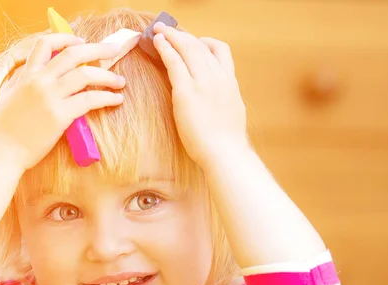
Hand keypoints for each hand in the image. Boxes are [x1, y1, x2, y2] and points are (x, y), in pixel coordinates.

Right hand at [0, 33, 125, 170]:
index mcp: (25, 75)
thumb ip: (21, 83)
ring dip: (108, 76)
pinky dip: (107, 97)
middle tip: (114, 50)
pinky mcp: (60, 116)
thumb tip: (31, 75)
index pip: (45, 44)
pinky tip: (116, 100)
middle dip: (98, 49)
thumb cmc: (1, 131)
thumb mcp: (7, 97)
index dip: (66, 39)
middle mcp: (39, 81)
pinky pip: (90, 100)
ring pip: (86, 74)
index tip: (81, 41)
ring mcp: (50, 97)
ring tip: (120, 81)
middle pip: (73, 54)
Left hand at [152, 24, 248, 167]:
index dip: (204, 41)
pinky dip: (165, 47)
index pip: (220, 50)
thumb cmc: (226, 140)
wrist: (225, 152)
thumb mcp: (231, 111)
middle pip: (200, 45)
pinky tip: (156, 42)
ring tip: (159, 31)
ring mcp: (203, 82)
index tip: (193, 40)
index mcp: (230, 81)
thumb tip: (213, 96)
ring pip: (187, 48)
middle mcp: (218, 76)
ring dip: (172, 36)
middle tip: (168, 29)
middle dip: (183, 35)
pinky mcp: (186, 91)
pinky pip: (174, 61)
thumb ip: (222, 97)